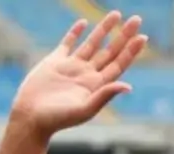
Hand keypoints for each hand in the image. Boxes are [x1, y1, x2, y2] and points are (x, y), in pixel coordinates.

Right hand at [10, 11, 147, 138]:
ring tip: (116, 14)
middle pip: (110, 51)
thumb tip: (128, 86)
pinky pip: (68, 43)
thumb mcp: (84, 109)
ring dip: (104, 29)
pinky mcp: (54, 61)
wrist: (30, 117)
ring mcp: (72, 67)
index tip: (143, 37)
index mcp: (97, 86)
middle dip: (123, 35)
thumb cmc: (57, 119)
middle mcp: (87, 74)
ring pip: (92, 43)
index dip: (131, 51)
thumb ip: (105, 96)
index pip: (119, 64)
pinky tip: (84, 23)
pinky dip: (75, 32)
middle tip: (137, 19)